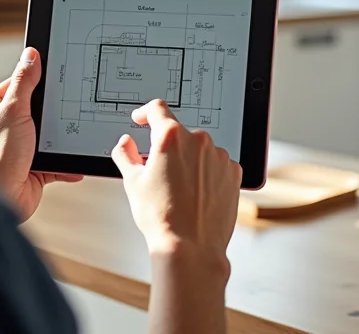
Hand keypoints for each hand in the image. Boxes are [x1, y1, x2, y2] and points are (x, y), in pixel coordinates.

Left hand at [0, 47, 81, 220]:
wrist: (1, 199)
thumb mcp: (13, 110)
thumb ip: (24, 83)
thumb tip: (30, 55)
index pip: (18, 83)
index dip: (37, 78)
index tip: (57, 73)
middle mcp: (5, 126)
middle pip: (37, 108)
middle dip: (54, 110)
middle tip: (71, 102)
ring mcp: (20, 147)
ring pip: (49, 134)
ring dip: (62, 138)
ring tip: (75, 131)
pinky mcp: (34, 167)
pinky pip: (57, 159)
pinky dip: (67, 161)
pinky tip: (75, 159)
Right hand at [111, 100, 241, 272]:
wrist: (190, 248)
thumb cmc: (161, 218)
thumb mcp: (132, 182)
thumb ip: (125, 154)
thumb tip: (125, 143)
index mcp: (171, 137)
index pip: (158, 109)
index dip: (146, 113)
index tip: (143, 119)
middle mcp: (198, 140)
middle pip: (179, 133)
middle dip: (168, 147)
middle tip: (160, 172)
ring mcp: (219, 155)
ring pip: (199, 149)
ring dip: (189, 160)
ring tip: (180, 190)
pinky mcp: (233, 172)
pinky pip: (217, 164)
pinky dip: (207, 173)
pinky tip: (197, 194)